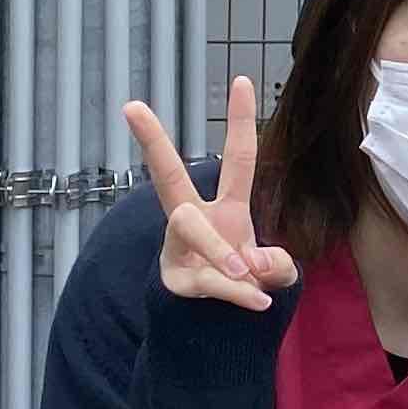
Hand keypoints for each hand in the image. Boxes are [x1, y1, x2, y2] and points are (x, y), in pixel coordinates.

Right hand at [130, 80, 298, 313]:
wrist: (213, 329)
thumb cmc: (243, 285)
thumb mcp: (272, 274)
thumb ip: (276, 266)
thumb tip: (255, 265)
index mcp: (226, 208)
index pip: (237, 159)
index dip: (240, 122)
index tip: (241, 79)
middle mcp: (195, 219)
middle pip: (168, 175)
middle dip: (152, 140)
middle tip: (131, 106)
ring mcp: (178, 248)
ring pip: (191, 228)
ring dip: (223, 254)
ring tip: (249, 277)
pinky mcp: (173, 281)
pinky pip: (207, 279)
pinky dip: (238, 294)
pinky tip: (257, 303)